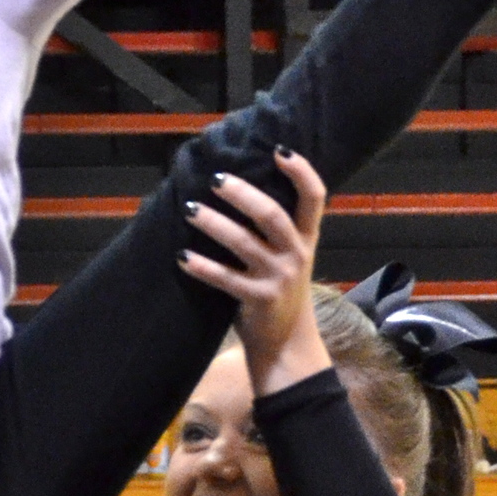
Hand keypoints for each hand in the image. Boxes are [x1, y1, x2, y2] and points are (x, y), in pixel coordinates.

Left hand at [181, 150, 327, 391]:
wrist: (287, 345)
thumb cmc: (280, 293)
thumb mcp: (289, 258)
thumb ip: (274, 230)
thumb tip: (236, 188)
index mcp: (306, 239)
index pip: (314, 198)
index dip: (301, 172)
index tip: (279, 150)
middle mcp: (297, 255)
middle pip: (272, 214)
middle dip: (242, 194)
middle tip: (216, 179)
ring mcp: (279, 278)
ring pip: (243, 243)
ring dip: (213, 223)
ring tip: (190, 209)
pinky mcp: (259, 300)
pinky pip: (225, 279)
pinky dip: (202, 267)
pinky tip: (182, 258)